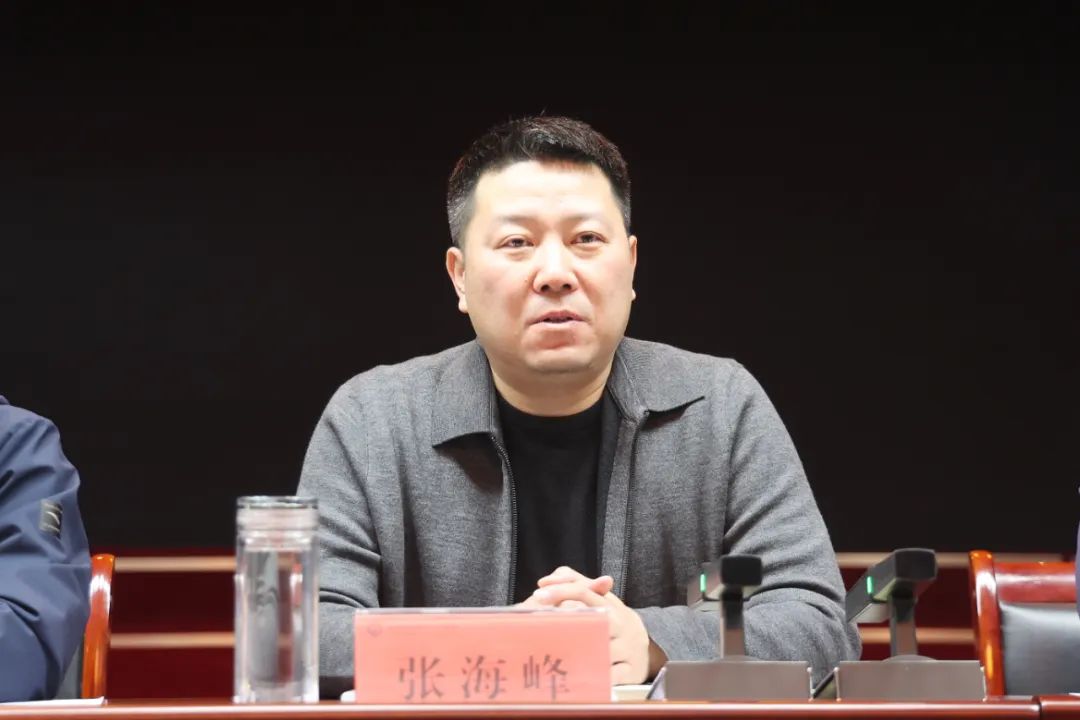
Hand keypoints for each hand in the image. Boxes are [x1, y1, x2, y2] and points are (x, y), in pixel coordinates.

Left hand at [522, 566, 665, 684]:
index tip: (538, 594)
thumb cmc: (613, 624)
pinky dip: (601, 676)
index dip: (562, 590)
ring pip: (607, 646)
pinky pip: (616, 674)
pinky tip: (581, 677)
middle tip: (542, 619)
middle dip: (569, 618)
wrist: (646, 652)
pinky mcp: (631, 670)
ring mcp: (628, 647)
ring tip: (557, 650)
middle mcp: (621, 623)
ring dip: (584, 649)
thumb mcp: (600, 602)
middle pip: (597, 616)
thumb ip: (574, 585)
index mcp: (610, 604)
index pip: (585, 590)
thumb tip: (544, 582)